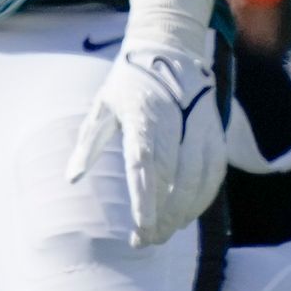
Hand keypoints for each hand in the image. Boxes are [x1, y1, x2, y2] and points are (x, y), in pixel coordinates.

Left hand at [67, 0, 224, 248]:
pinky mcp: (216, 133)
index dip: (147, 197)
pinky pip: (214, 174)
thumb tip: (73, 177)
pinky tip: (185, 217)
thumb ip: (89, 143)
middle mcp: (178, 120)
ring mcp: (202, 127)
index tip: (141, 227)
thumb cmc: (129, 82)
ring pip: (200, 179)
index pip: (148, 162)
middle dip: (164, 215)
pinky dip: (202, 200)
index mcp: (145, 113)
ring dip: (183, 213)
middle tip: (146, 241)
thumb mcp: (102, 105)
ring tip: (162, 235)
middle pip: (176, 178)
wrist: (170, 49)